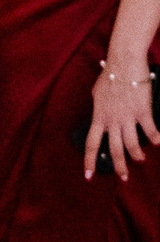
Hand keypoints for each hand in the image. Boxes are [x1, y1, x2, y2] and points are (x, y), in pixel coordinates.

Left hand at [85, 60, 159, 182]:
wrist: (123, 64)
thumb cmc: (110, 75)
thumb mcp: (96, 93)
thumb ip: (97, 106)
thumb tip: (98, 112)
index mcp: (98, 117)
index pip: (91, 144)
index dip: (89, 162)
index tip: (88, 176)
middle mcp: (112, 121)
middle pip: (114, 150)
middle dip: (119, 167)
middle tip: (123, 177)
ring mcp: (127, 117)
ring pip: (132, 145)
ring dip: (137, 156)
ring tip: (140, 160)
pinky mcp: (143, 112)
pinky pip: (150, 131)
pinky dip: (155, 139)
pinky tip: (158, 142)